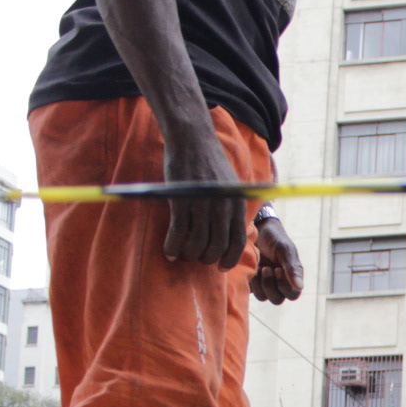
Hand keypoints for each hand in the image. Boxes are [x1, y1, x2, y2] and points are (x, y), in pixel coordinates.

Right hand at [160, 124, 247, 268]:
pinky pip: (178, 232)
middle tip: (197, 259)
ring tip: (182, 255)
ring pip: (196, 242)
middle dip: (206, 258)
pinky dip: (172, 245)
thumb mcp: (231, 186)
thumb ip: (232, 208)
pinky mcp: (181, 201)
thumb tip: (230, 234)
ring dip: (188, 253)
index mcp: (236, 205)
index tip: (220, 267)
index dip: (229, 259)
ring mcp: (202, 205)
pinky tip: (168, 252)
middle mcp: (222, 207)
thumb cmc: (210, 163)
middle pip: (217, 246)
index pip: (237, 242)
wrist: (192, 139)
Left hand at [250, 217, 303, 302]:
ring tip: (259, 267)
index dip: (284, 286)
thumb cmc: (275, 239)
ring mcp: (265, 284)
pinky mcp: (253, 282)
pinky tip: (252, 267)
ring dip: (260, 284)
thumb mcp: (285, 251)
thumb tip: (300, 287)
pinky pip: (251, 291)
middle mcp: (280, 284)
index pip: (292, 295)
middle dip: (270, 286)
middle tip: (266, 268)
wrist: (258, 230)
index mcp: (292, 278)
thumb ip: (292, 268)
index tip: (277, 269)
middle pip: (277, 299)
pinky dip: (251, 281)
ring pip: (263, 297)